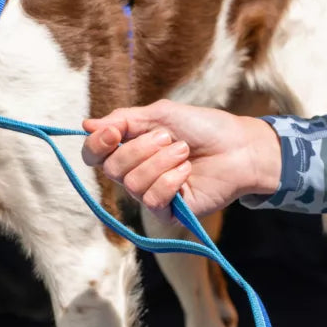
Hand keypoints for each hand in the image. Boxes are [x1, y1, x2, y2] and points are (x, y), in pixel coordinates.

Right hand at [81, 99, 281, 222]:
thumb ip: (123, 120)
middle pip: (112, 168)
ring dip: (161, 162)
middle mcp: (135, 174)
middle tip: (168, 138)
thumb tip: (86, 125)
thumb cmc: (204, 128)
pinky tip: (187, 172)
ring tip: (184, 152)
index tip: (113, 133)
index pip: (94, 155)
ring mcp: (151, 194)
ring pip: (132, 184)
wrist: (239, 147)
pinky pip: (153, 200)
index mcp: (130, 149)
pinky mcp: (169, 213)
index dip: (97, 145)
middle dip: (141, 149)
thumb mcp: (160, 114)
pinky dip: (170, 180)